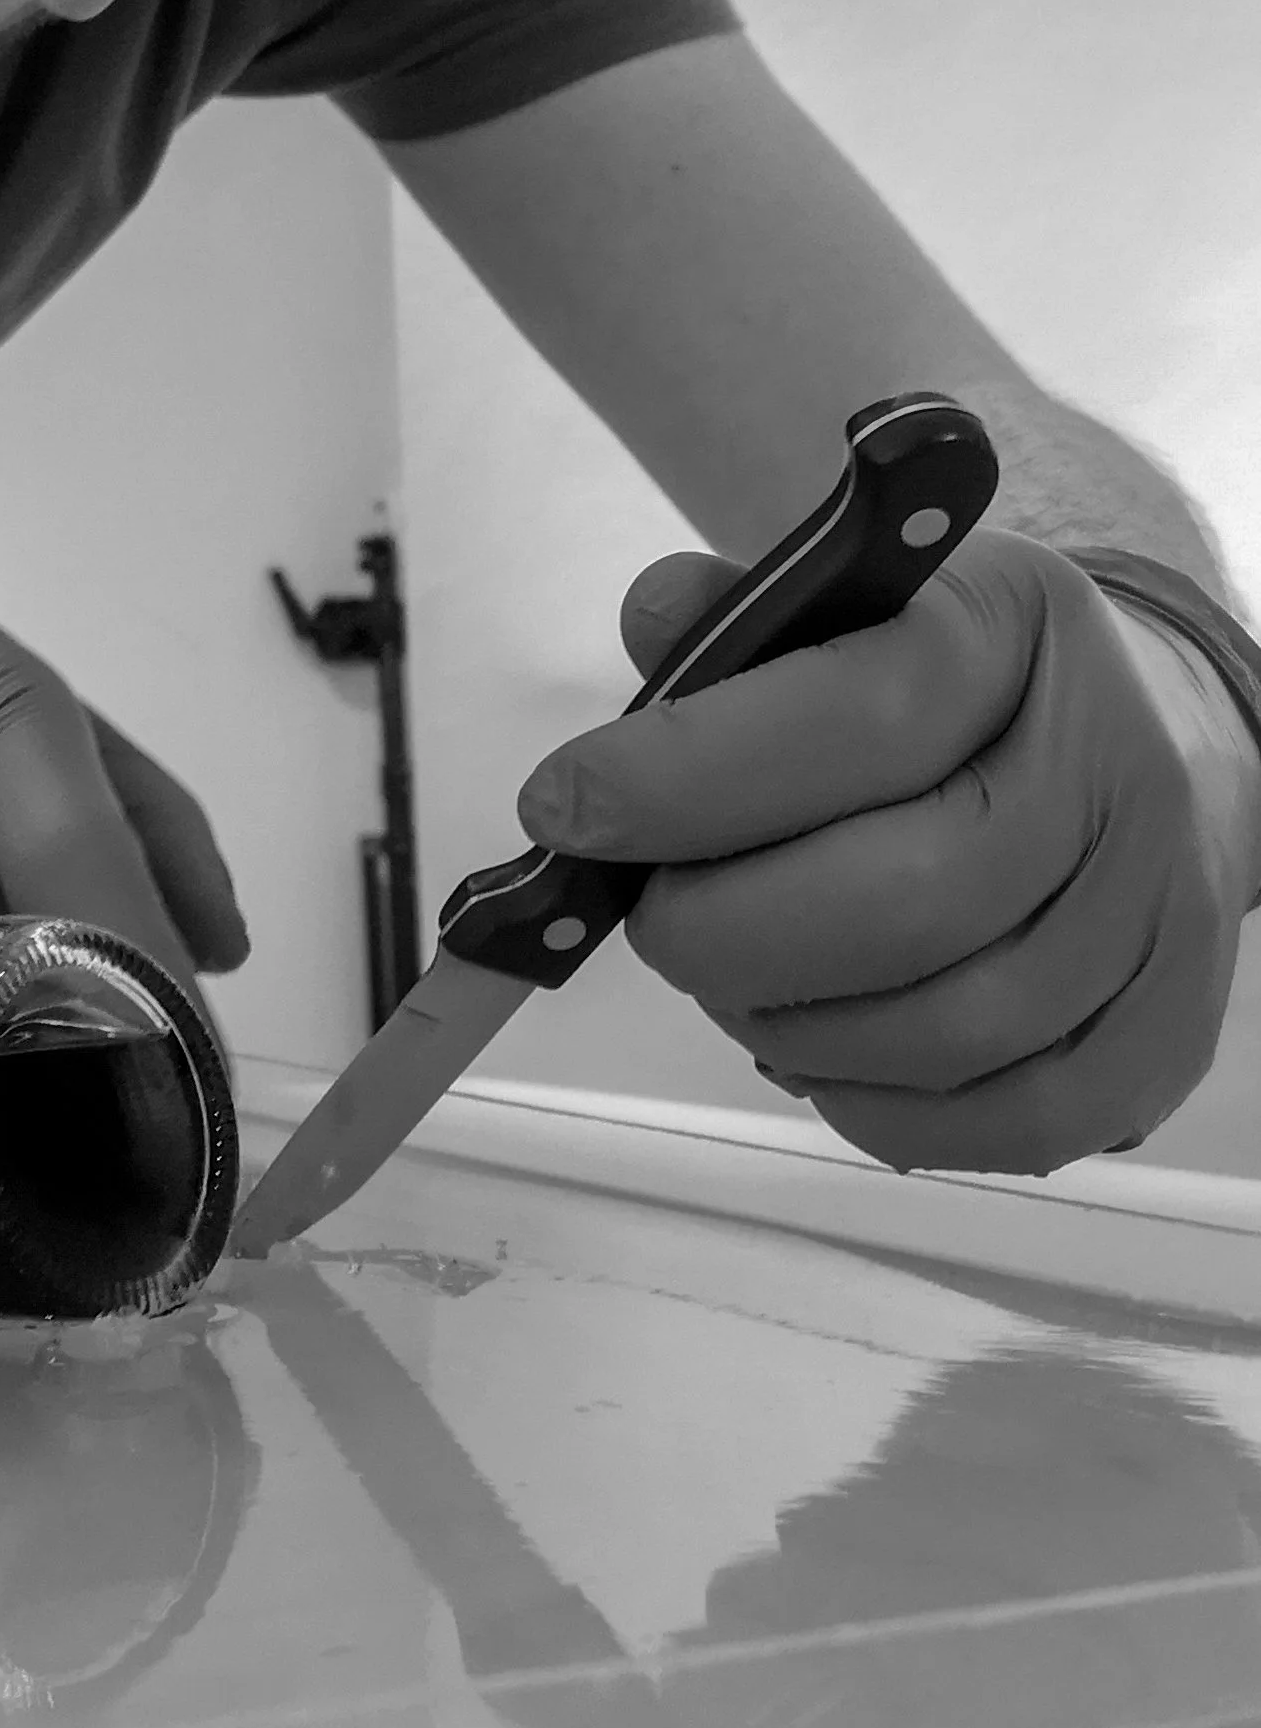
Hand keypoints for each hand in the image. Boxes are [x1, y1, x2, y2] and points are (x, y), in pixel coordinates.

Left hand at [513, 529, 1260, 1173]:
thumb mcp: (853, 604)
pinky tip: (809, 1049)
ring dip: (786, 1023)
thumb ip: (741, 615)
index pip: (861, 714)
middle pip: (903, 899)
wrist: (1150, 740)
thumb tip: (655, 619)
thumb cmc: (947, 677)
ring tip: (726, 978)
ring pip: (945, 1029)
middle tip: (649, 919)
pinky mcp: (1165, 1042)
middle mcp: (1117, 771)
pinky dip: (869, 1104)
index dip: (691, 776)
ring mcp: (1156, 919)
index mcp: (1022, 629)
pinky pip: (1000, 1123)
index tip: (562, 807)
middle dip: (725, 929)